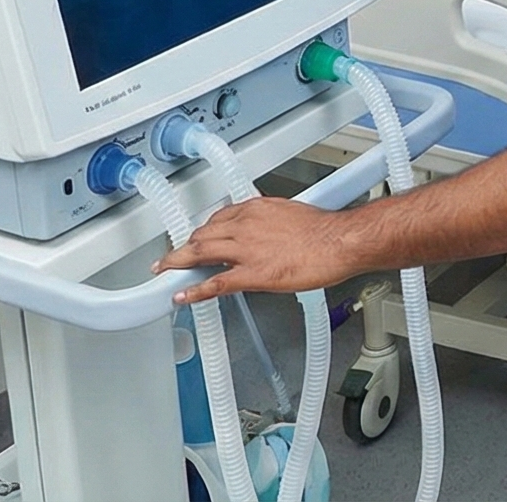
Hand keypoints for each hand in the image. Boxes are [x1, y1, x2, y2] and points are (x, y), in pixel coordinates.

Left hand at [154, 196, 366, 305]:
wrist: (340, 241)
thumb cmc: (324, 230)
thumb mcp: (292, 213)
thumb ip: (272, 221)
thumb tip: (268, 230)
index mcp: (255, 209)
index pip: (218, 218)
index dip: (202, 231)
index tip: (197, 237)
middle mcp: (245, 225)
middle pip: (202, 234)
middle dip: (183, 246)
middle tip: (172, 257)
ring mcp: (246, 250)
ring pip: (200, 254)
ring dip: (177, 263)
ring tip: (165, 271)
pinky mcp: (253, 274)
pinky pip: (215, 283)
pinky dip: (194, 291)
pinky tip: (182, 296)